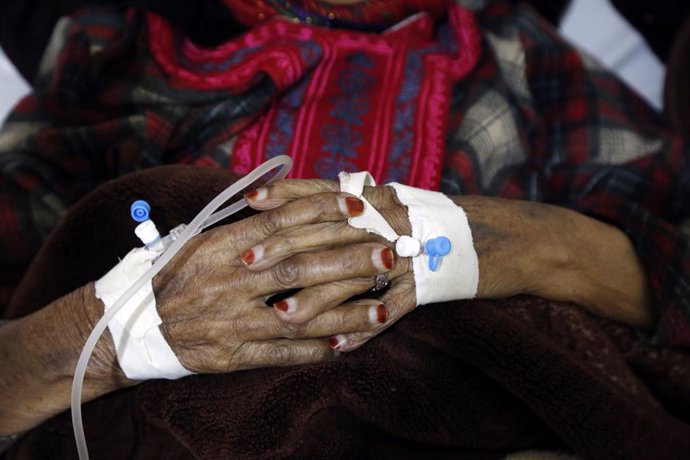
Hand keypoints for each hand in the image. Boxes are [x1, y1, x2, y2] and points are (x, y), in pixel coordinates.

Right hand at [152, 190, 396, 372]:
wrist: (136, 324)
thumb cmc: (177, 276)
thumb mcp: (201, 240)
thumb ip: (244, 227)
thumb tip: (287, 202)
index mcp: (221, 247)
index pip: (279, 224)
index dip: (321, 211)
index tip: (357, 205)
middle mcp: (230, 282)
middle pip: (299, 267)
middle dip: (347, 259)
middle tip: (387, 253)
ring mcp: (232, 321)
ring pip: (297, 315)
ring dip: (343, 313)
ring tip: (381, 308)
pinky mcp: (232, 355)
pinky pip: (279, 354)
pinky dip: (313, 351)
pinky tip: (346, 346)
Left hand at [244, 180, 653, 353]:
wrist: (514, 237)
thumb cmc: (453, 221)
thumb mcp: (409, 203)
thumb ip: (370, 202)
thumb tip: (332, 198)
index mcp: (382, 199)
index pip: (327, 192)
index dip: (288, 194)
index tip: (252, 200)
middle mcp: (391, 221)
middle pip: (330, 232)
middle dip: (285, 248)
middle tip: (247, 262)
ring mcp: (411, 252)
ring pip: (355, 274)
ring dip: (318, 298)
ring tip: (283, 316)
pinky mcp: (431, 284)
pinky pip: (393, 308)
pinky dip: (367, 328)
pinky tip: (341, 346)